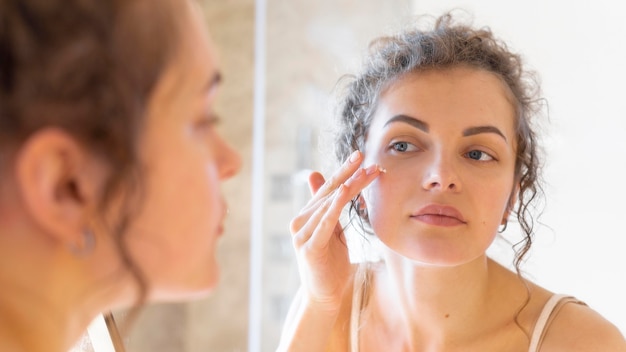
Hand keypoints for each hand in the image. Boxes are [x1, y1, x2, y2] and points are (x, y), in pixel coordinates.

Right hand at [289, 150, 381, 310]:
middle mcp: (300, 221)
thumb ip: (331, 208)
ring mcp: (302, 234)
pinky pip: (325, 223)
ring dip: (349, 186)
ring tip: (364, 172)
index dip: (344, 171)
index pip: (328, 189)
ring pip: (329, 204)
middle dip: (349, 174)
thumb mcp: (333, 231)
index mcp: (307, 215)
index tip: (360, 156)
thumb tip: (332, 183)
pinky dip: (335, 206)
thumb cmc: (332, 264)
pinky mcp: (309, 247)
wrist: (325, 296)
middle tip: (364, 156)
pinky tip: (345, 191)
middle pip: (329, 193)